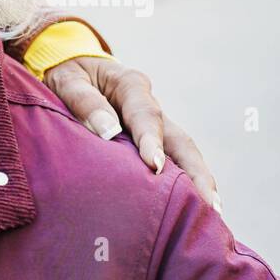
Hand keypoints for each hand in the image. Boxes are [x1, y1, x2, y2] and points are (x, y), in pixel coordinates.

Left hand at [44, 56, 220, 212]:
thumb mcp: (68, 81)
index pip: (146, 116)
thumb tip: (108, 131)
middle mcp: (150, 105)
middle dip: (195, 171)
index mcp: (131, 86)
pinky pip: (171, 160)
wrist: (72, 67)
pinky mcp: (151, 139)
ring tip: (211, 212)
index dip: (152, 141)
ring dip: (198, 180)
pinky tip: (191, 205)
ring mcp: (155, 124)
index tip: (154, 166)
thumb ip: (84, 102)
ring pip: (182, 153)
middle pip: (179, 139)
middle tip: (206, 202)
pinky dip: (183, 181)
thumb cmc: (69, 76)